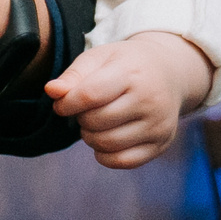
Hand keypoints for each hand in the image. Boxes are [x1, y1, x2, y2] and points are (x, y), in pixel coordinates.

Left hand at [46, 31, 211, 167]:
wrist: (169, 72)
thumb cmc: (125, 65)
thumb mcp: (99, 58)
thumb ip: (73, 75)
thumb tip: (51, 91)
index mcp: (132, 73)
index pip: (89, 96)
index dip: (66, 104)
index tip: (62, 104)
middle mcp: (151, 100)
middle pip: (96, 122)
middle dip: (81, 118)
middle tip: (87, 110)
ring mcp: (159, 124)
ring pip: (107, 144)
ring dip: (91, 137)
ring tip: (96, 122)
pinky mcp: (161, 143)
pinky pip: (123, 161)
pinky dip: (105, 156)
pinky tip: (105, 139)